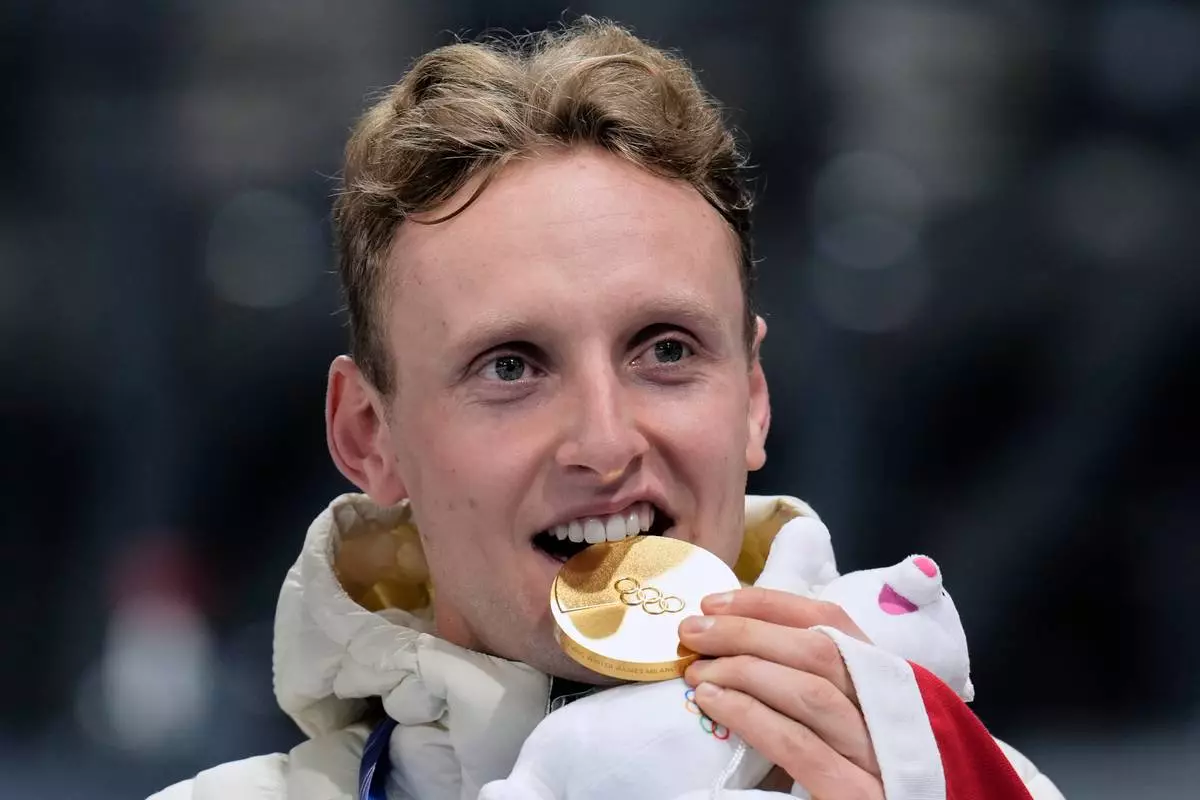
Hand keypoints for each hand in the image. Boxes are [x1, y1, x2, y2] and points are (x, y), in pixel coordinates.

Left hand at [678, 588, 883, 799]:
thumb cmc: (843, 766)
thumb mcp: (832, 716)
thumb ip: (801, 677)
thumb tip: (729, 639)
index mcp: (885, 679)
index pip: (831, 620)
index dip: (768, 605)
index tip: (714, 603)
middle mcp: (889, 709)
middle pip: (818, 650)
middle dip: (745, 631)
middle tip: (692, 631)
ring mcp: (876, 754)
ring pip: (810, 692)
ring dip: (742, 670)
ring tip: (697, 671)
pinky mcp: (854, 795)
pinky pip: (796, 744)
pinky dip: (749, 715)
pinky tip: (714, 701)